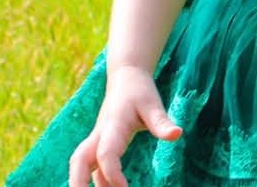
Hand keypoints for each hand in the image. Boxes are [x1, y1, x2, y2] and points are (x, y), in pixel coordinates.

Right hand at [69, 66, 181, 186]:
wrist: (125, 79)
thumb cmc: (140, 92)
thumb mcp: (153, 104)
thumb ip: (162, 122)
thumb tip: (178, 134)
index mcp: (113, 125)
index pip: (106, 153)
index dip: (112, 172)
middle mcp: (99, 135)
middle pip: (79, 160)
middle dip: (78, 181)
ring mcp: (96, 140)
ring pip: (81, 164)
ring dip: (82, 183)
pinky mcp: (98, 145)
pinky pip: (92, 166)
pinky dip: (95, 180)